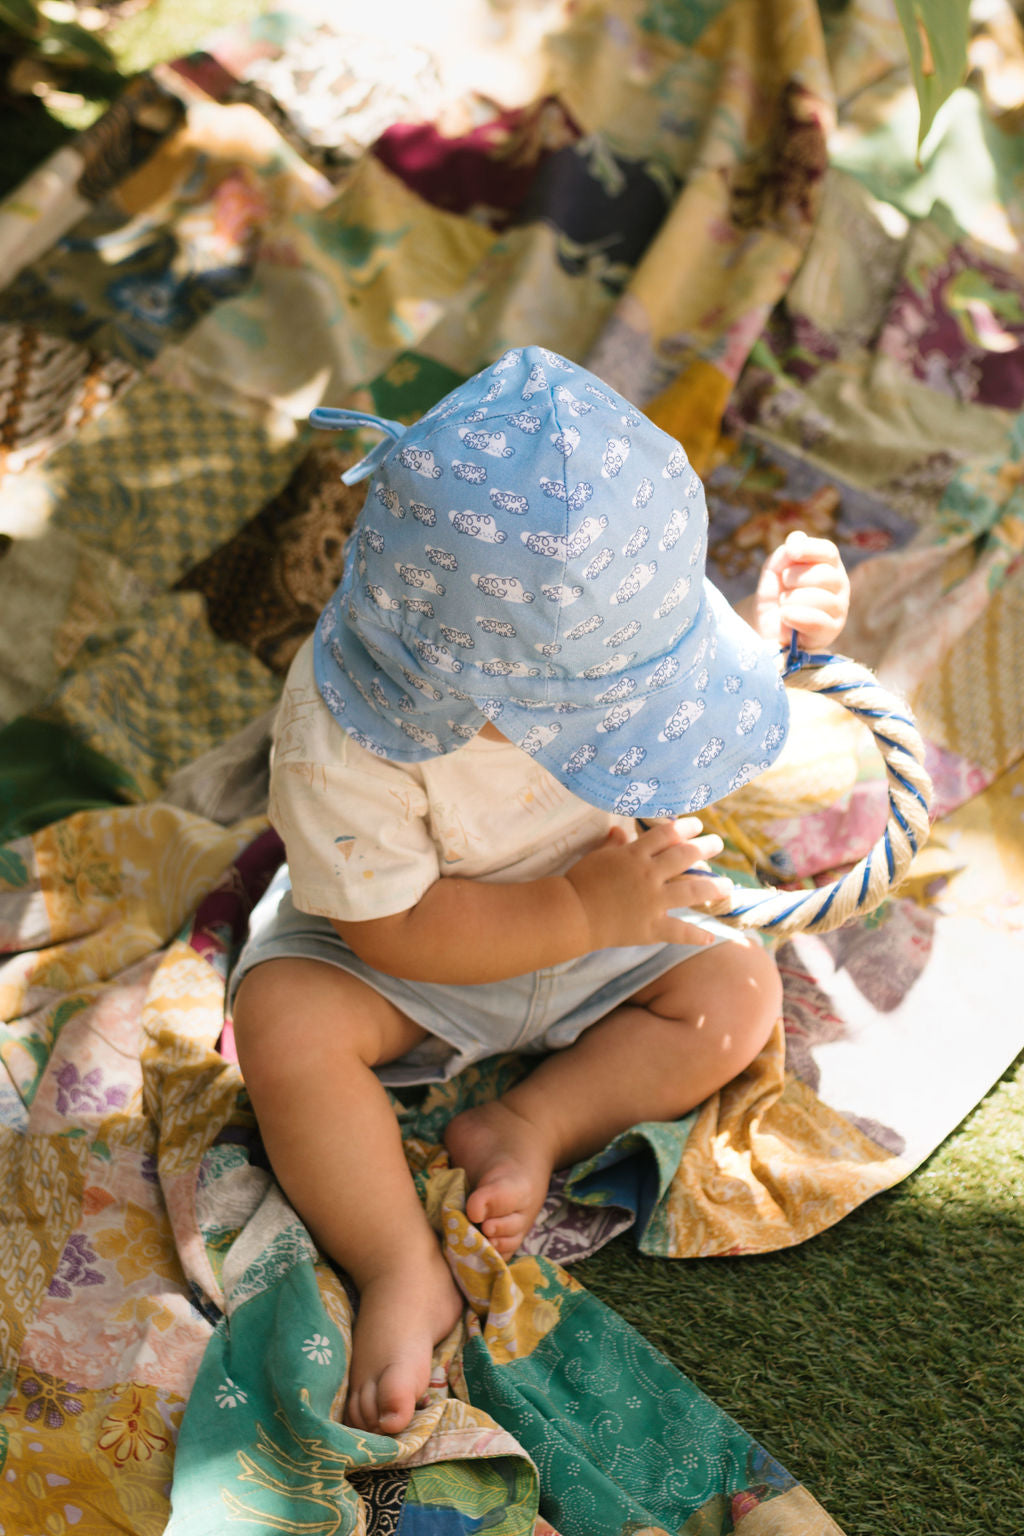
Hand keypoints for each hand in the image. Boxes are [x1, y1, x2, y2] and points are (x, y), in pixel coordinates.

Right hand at [564, 819, 732, 950]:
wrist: (572, 914)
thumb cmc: (580, 882)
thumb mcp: (596, 857)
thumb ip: (612, 844)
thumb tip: (619, 830)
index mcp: (635, 856)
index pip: (666, 835)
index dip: (684, 828)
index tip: (698, 825)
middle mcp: (648, 875)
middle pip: (684, 857)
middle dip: (704, 848)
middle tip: (718, 843)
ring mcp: (652, 902)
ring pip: (690, 891)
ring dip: (712, 887)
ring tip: (727, 885)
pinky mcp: (650, 927)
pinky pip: (678, 932)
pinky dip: (695, 935)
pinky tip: (711, 937)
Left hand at [753, 531, 849, 649]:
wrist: (766, 624)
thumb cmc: (775, 593)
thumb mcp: (774, 568)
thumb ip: (785, 552)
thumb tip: (797, 541)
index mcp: (829, 565)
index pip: (828, 551)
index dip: (809, 549)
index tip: (791, 552)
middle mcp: (839, 584)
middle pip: (824, 574)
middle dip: (794, 578)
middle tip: (784, 586)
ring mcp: (839, 608)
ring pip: (820, 599)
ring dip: (791, 600)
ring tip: (784, 604)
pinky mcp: (831, 631)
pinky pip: (817, 621)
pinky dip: (795, 616)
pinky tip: (785, 616)